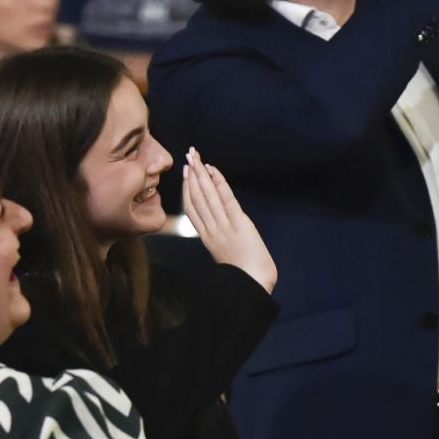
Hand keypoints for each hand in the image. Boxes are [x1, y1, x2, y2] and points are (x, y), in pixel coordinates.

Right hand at [182, 146, 275, 292]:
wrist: (253, 282)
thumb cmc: (243, 271)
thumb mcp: (225, 252)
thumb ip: (219, 237)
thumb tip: (220, 223)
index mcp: (206, 237)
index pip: (191, 208)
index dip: (187, 188)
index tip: (186, 173)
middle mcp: (211, 229)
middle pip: (196, 197)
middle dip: (192, 175)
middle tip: (188, 155)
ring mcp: (223, 226)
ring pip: (207, 195)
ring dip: (201, 174)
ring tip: (196, 157)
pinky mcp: (238, 223)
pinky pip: (226, 199)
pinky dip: (219, 183)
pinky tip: (213, 170)